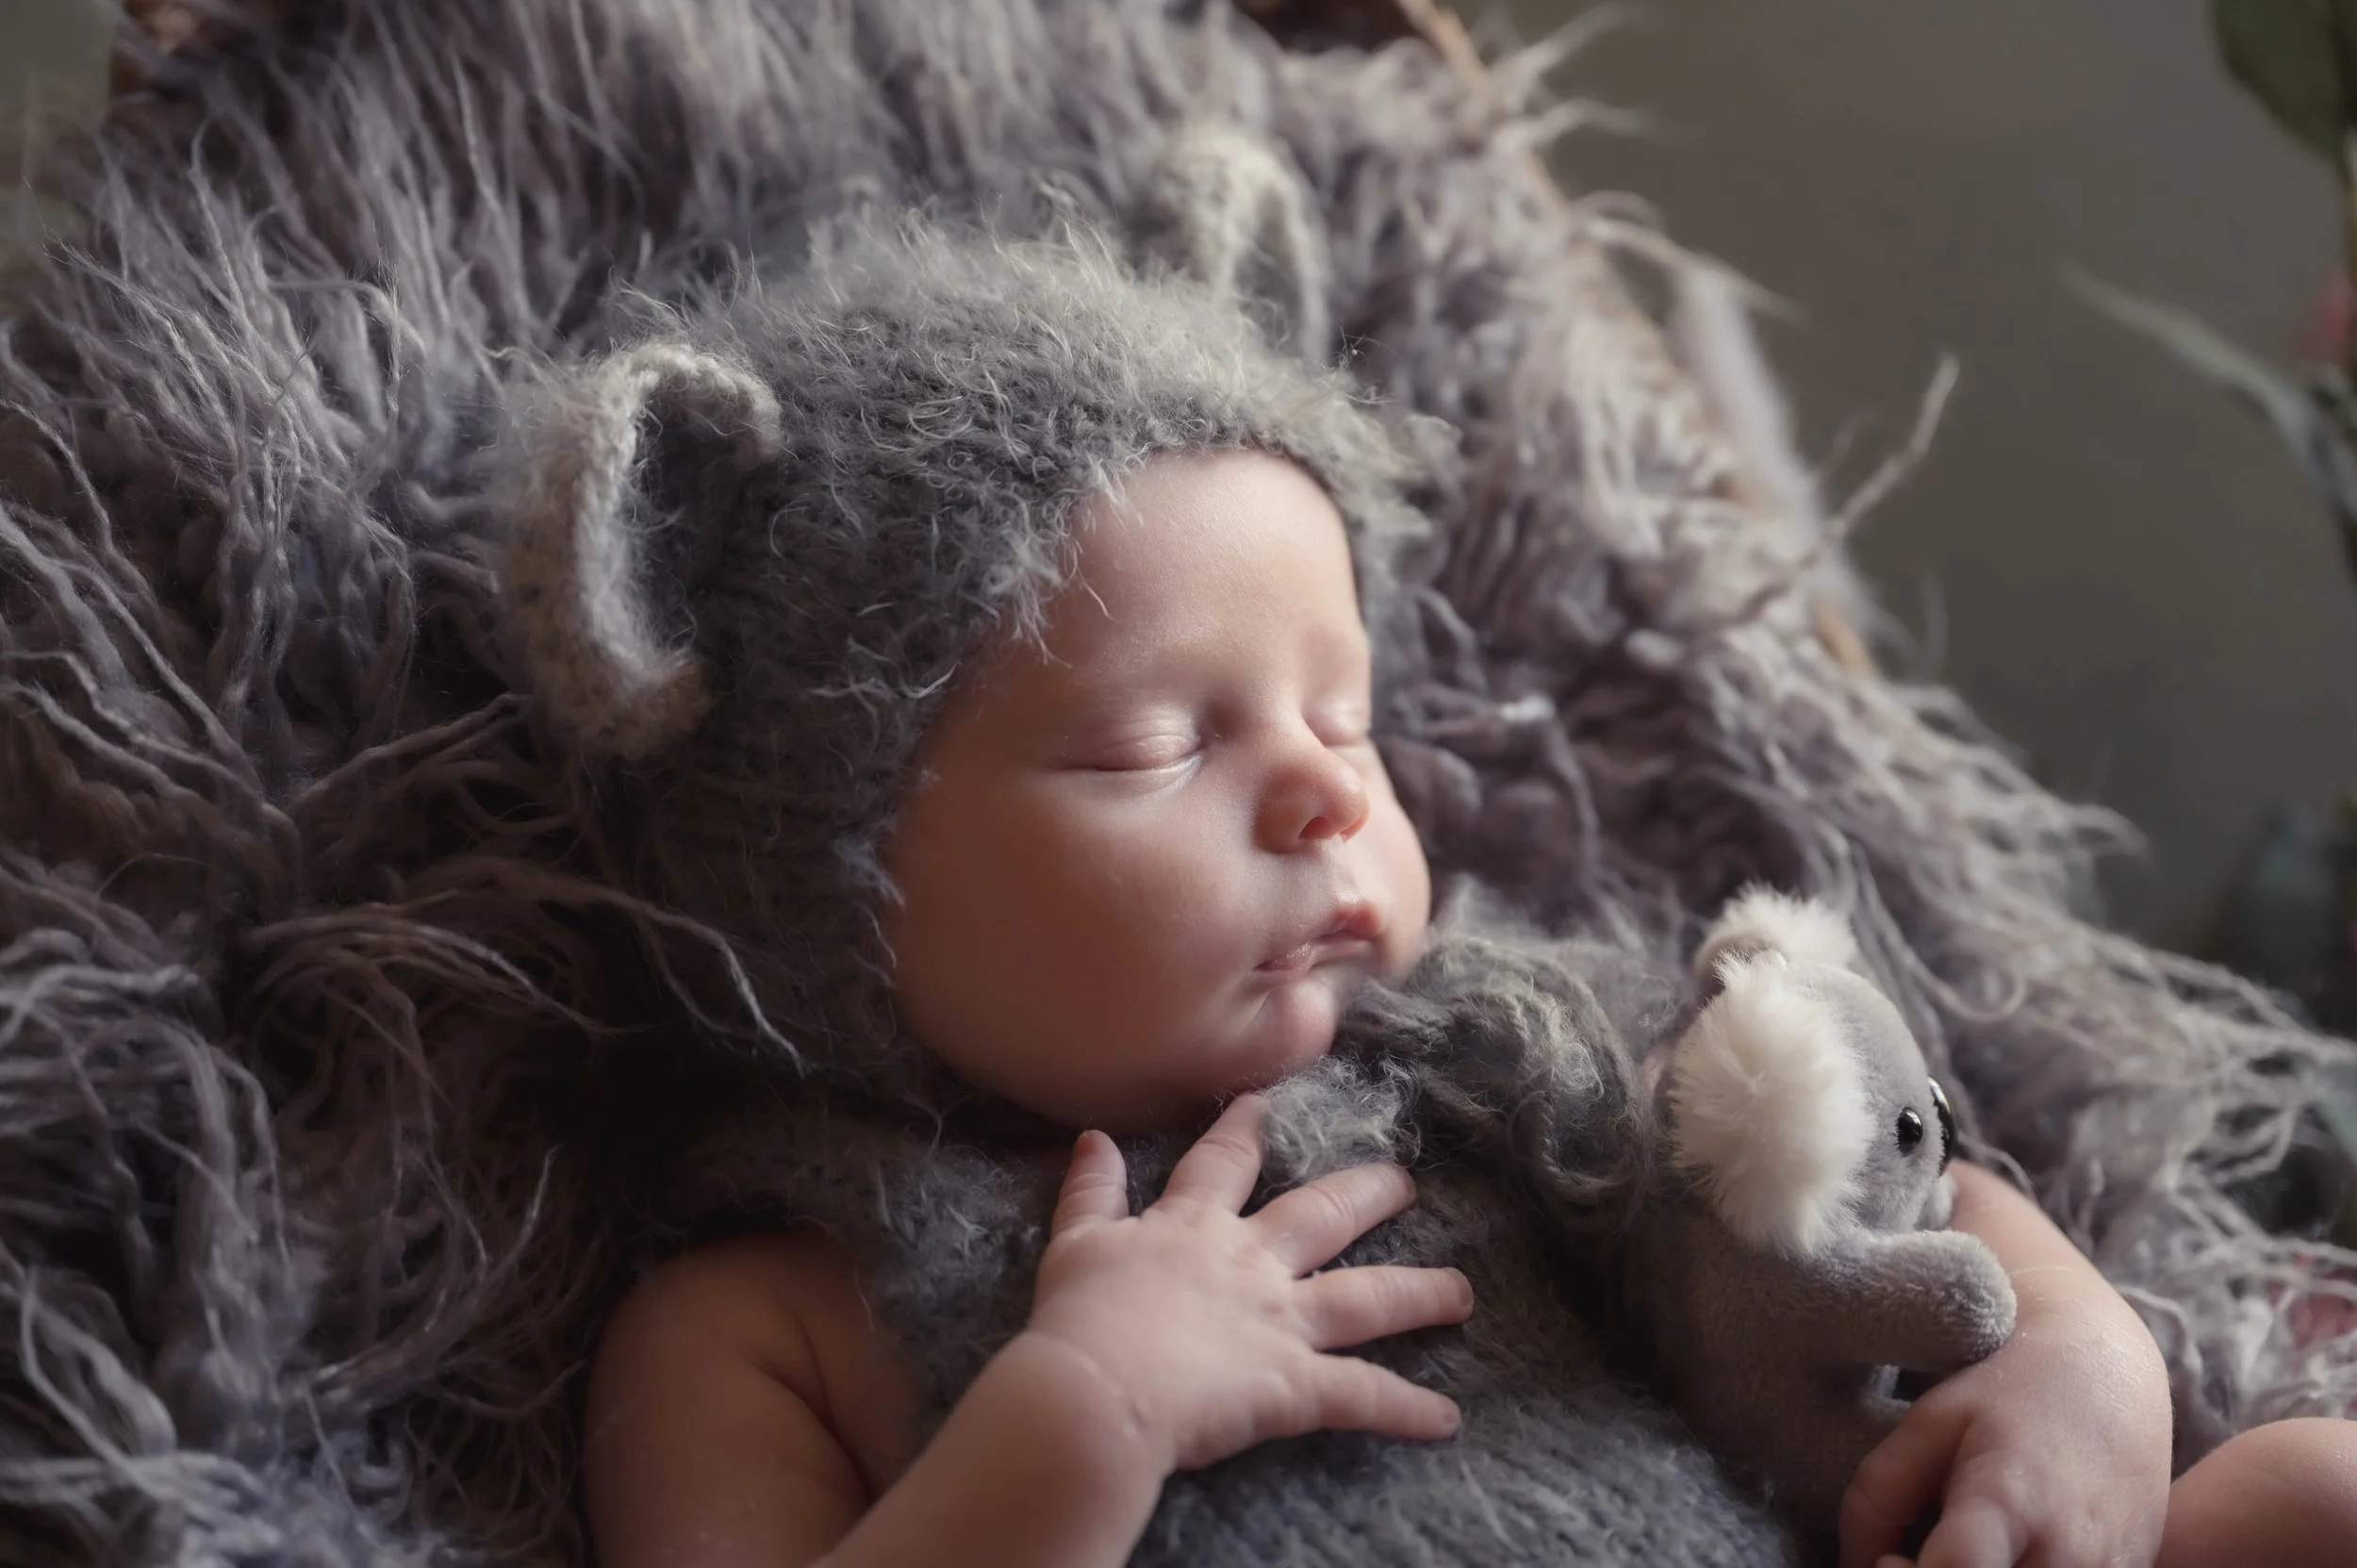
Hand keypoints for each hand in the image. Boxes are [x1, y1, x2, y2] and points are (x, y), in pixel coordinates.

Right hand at [1019, 1092, 1473, 1474]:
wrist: (1095, 1392)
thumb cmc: (1078, 1320)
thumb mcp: (1074, 1244)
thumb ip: (1091, 1191)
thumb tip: (1094, 1138)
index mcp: (1193, 1226)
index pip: (1226, 1163)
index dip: (1246, 1131)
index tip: (1267, 1105)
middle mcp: (1251, 1262)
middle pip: (1322, 1215)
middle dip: (1367, 1194)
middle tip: (1404, 1183)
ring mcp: (1281, 1320)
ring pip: (1367, 1298)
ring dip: (1420, 1294)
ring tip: (1462, 1293)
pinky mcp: (1297, 1382)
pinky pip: (1363, 1395)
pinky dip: (1406, 1408)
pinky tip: (1445, 1418)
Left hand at [1838, 1166, 2172, 1567]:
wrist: (2113, 1377)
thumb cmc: (2010, 1392)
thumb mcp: (1930, 1422)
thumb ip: (1879, 1495)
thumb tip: (1856, 1564)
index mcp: (2008, 1501)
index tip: (1889, 1559)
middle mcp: (2069, 1551)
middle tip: (1912, 1556)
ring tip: (1959, 1551)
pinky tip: (2005, 1551)